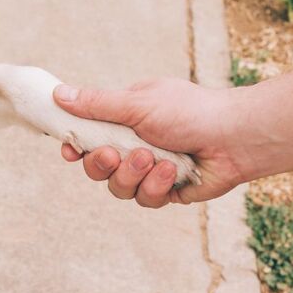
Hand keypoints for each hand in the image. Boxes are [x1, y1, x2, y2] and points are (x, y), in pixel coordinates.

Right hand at [53, 78, 246, 207]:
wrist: (234, 137)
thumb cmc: (190, 112)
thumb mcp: (138, 103)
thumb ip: (97, 104)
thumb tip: (58, 94)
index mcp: (126, 120)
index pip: (89, 136)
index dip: (76, 147)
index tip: (70, 150)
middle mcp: (135, 146)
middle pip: (98, 168)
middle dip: (102, 165)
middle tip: (114, 154)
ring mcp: (151, 170)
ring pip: (119, 188)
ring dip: (133, 175)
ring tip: (153, 159)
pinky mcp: (167, 191)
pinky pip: (146, 199)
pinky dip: (156, 186)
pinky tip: (172, 171)